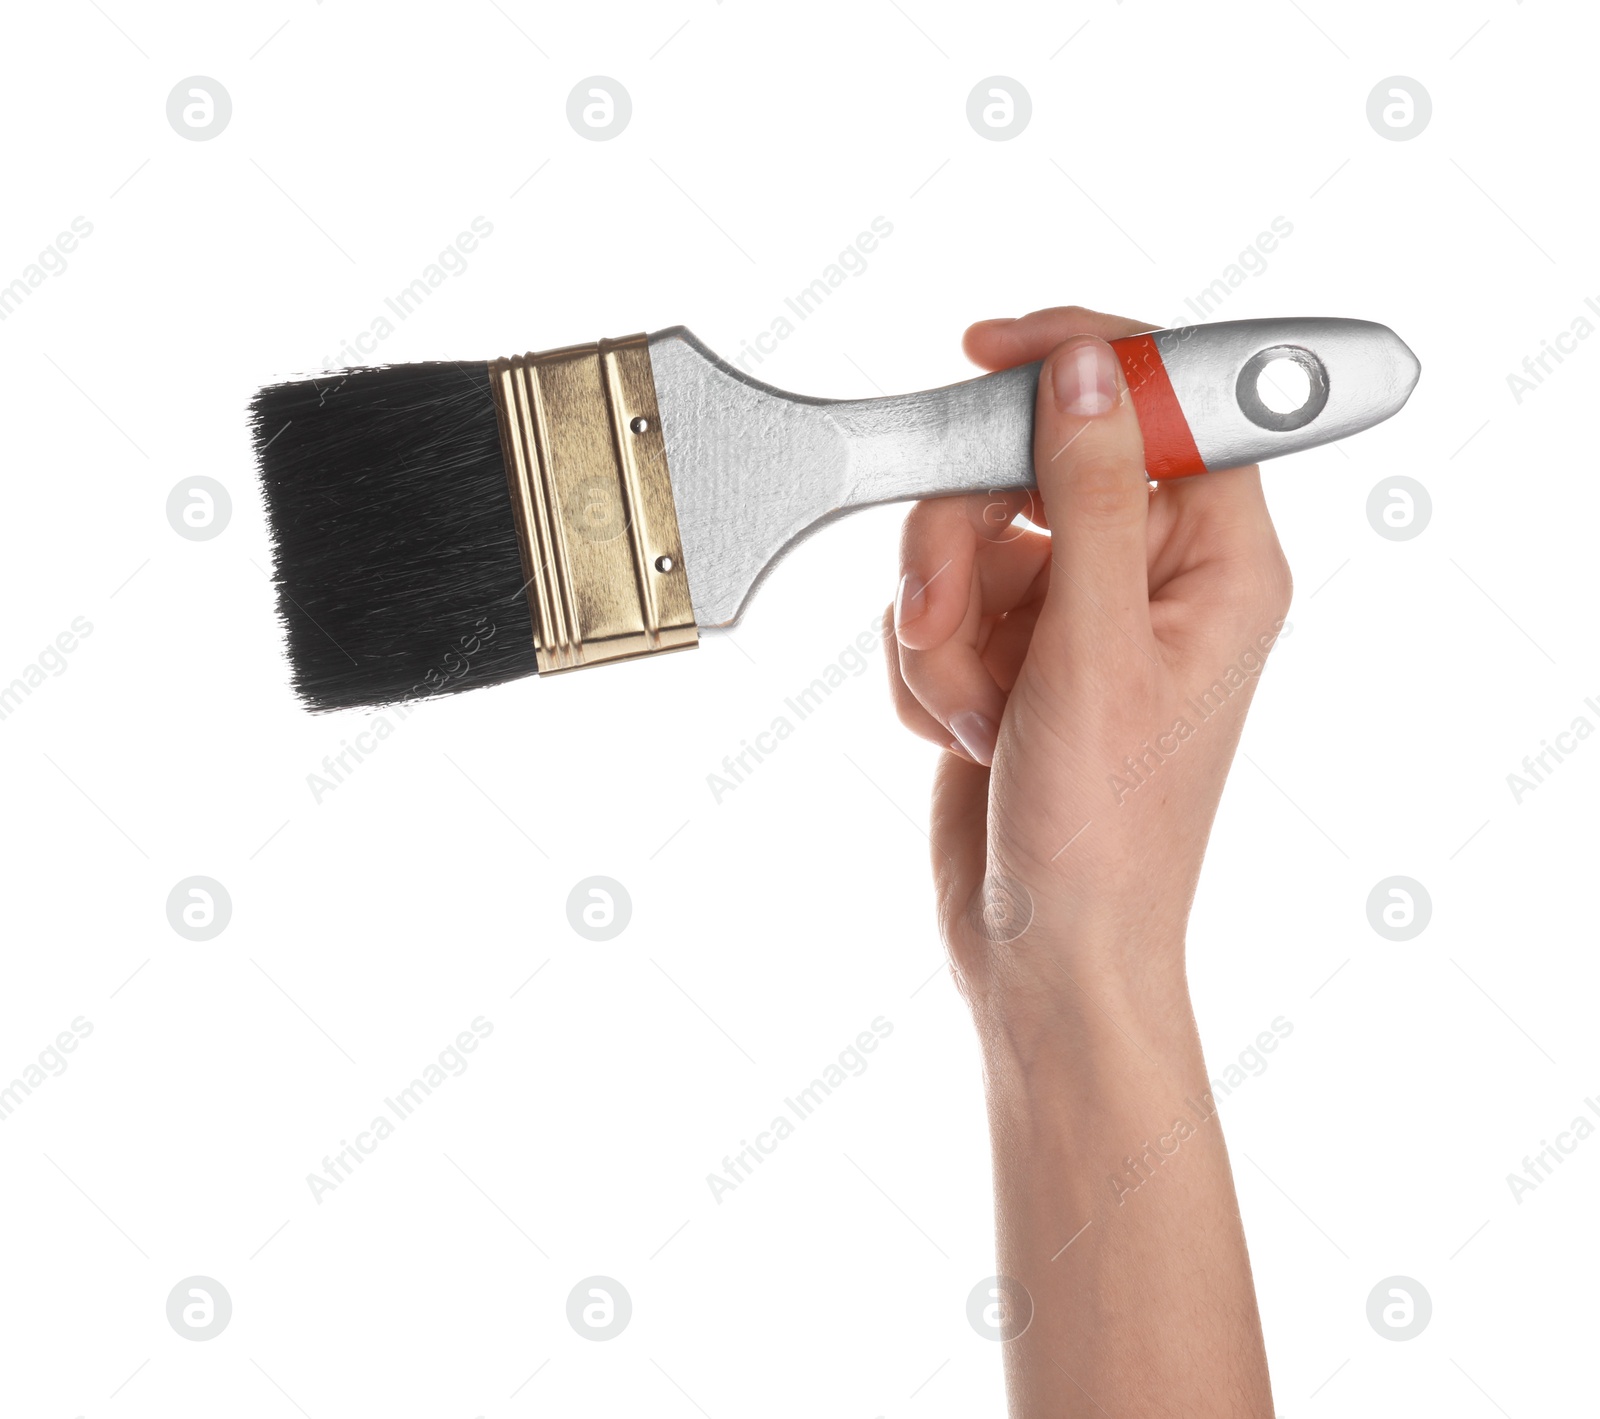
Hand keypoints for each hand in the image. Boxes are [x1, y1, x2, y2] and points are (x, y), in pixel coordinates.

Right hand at [884, 306, 1291, 1038]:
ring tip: (974, 715)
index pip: (1164, 397)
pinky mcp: (1012, 653)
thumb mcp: (1096, 653)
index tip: (985, 354)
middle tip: (944, 620)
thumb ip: (1092, 496)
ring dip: (941, 628)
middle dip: (962, 546)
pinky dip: (929, 669)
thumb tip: (1086, 371)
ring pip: (964, 537)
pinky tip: (966, 735)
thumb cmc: (1104, 835)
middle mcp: (1149, 575)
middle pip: (1028, 464)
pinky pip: (936, 603)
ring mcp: (1074, 615)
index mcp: (1218, 562)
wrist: (1043, 955)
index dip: (1077, 359)